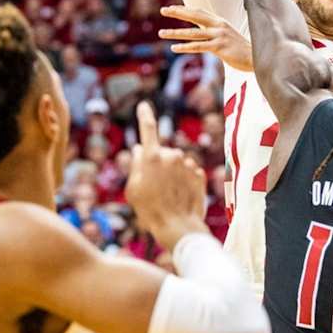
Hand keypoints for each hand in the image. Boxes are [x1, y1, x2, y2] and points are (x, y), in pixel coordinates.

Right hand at [125, 101, 207, 250]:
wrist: (178, 227)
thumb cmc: (150, 210)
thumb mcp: (132, 189)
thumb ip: (135, 165)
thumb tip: (139, 149)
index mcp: (152, 157)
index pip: (147, 129)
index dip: (144, 115)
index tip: (143, 105)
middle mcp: (172, 155)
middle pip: (162, 154)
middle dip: (158, 165)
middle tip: (154, 188)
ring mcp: (187, 164)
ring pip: (176, 164)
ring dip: (172, 174)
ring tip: (169, 196)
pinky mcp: (199, 174)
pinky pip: (188, 172)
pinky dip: (184, 181)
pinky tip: (181, 196)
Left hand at [159, 5, 253, 71]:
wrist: (256, 58)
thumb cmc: (240, 50)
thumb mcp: (227, 36)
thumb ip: (214, 32)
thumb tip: (201, 32)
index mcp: (220, 22)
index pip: (199, 12)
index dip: (184, 9)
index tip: (170, 8)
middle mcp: (219, 26)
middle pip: (195, 15)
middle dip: (178, 12)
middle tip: (163, 10)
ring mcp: (219, 36)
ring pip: (193, 33)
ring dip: (175, 33)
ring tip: (161, 33)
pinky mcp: (220, 47)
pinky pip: (198, 46)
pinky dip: (185, 47)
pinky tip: (174, 48)